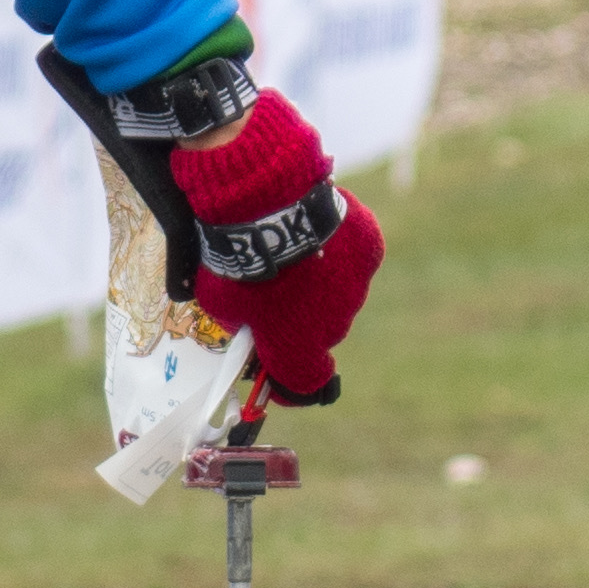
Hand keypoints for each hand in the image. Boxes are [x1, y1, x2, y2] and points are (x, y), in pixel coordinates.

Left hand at [174, 93, 382, 407]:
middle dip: (299, 319)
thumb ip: (239, 320)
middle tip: (274, 292)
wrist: (267, 202)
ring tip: (292, 251)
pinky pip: (353, 257)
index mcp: (298, 348)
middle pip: (319, 332)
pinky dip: (338, 249)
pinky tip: (313, 229)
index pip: (302, 384)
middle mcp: (335, 326)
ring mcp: (358, 287)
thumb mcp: (218, 301)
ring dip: (320, 282)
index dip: (289, 384)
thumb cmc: (237, 258)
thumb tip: (248, 320)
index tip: (277, 376)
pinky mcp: (370, 249)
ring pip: (339, 293)